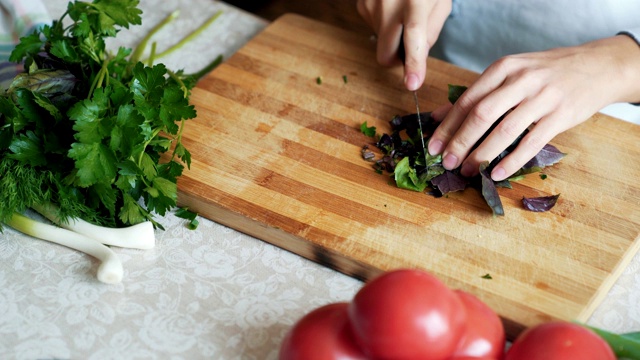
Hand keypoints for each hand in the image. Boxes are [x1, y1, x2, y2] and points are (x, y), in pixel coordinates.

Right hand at [357, 0, 451, 90]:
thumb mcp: (440, 2)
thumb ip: (431, 32)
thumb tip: (417, 58)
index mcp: (415, 1)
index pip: (414, 38)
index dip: (414, 63)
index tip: (412, 84)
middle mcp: (389, 5)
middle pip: (386, 54)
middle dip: (397, 60)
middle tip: (410, 47)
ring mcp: (371, 6)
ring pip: (381, 43)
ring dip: (393, 36)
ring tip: (403, 11)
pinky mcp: (361, 6)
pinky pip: (374, 29)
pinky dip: (385, 25)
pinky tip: (392, 6)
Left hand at [428, 35, 639, 180]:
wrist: (598, 66)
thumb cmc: (546, 73)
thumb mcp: (511, 74)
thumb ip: (478, 94)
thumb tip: (440, 117)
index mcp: (503, 68)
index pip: (467, 100)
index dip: (447, 126)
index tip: (433, 146)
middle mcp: (521, 79)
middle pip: (481, 114)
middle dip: (460, 142)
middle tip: (447, 162)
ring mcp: (543, 97)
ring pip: (505, 130)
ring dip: (482, 154)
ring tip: (468, 171)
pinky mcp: (561, 115)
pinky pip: (532, 142)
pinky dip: (512, 160)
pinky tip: (497, 173)